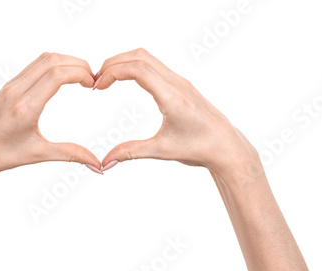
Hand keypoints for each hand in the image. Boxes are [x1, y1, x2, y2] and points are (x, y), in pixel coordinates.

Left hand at [0, 53, 102, 183]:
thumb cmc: (3, 155)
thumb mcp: (39, 154)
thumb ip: (71, 154)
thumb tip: (98, 165)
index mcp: (25, 108)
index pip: (57, 75)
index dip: (80, 73)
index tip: (92, 85)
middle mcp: (16, 91)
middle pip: (52, 60)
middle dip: (78, 64)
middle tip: (92, 79)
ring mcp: (11, 85)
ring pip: (43, 59)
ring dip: (67, 61)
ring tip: (82, 77)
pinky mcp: (9, 85)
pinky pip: (35, 65)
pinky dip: (54, 64)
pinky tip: (64, 77)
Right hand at [95, 48, 258, 174]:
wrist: (225, 146)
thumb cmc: (199, 148)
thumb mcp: (162, 151)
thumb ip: (131, 153)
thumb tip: (105, 162)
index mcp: (172, 97)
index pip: (138, 69)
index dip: (113, 72)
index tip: (98, 87)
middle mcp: (176, 83)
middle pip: (139, 56)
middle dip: (113, 63)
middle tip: (96, 81)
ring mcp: (179, 81)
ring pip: (147, 57)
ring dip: (124, 62)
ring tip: (106, 79)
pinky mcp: (180, 84)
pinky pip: (154, 65)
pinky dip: (134, 66)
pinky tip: (125, 80)